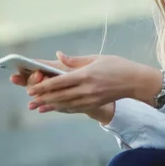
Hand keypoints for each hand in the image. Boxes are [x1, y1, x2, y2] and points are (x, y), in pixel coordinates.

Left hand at [27, 52, 162, 114]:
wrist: (134, 81)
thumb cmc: (116, 65)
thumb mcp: (96, 58)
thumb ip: (75, 60)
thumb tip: (58, 56)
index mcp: (86, 74)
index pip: (60, 82)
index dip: (44, 86)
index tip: (32, 88)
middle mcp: (87, 88)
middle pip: (60, 95)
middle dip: (43, 98)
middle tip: (29, 101)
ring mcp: (91, 98)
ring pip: (66, 103)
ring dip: (50, 106)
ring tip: (37, 107)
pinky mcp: (95, 103)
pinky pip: (75, 108)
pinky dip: (63, 108)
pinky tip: (54, 109)